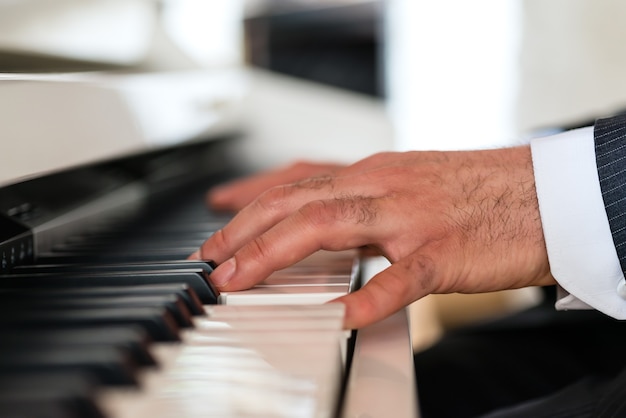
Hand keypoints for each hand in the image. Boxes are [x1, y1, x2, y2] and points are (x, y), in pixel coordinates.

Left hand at [194, 147, 554, 328]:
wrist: (544, 194)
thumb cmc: (478, 192)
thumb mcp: (409, 182)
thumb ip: (364, 201)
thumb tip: (324, 220)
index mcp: (374, 173)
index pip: (297, 180)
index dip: (250, 201)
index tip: (217, 222)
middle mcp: (384, 187)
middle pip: (297, 200)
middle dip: (245, 229)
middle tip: (211, 259)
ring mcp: (412, 217)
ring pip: (330, 223)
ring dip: (277, 251)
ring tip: (240, 278)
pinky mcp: (445, 250)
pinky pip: (403, 276)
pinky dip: (370, 297)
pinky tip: (343, 317)